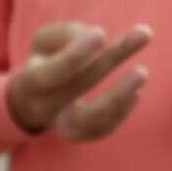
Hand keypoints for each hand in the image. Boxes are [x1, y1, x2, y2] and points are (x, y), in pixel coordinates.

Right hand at [7, 21, 151, 139]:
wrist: (34, 100)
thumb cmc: (46, 62)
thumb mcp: (45, 42)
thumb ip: (67, 35)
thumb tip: (98, 41)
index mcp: (30, 83)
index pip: (50, 74)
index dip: (74, 56)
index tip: (100, 34)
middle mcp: (43, 108)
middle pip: (73, 92)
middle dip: (107, 62)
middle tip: (142, 35)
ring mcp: (59, 125)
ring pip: (87, 122)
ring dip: (117, 98)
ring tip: (141, 72)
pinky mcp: (77, 135)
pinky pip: (100, 131)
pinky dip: (120, 113)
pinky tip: (136, 92)